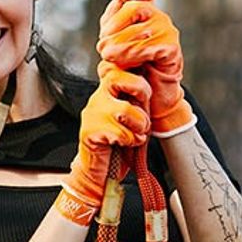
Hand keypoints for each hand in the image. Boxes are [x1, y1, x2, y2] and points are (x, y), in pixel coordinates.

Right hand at [53, 62, 150, 224]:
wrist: (100, 173)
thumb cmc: (120, 145)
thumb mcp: (133, 118)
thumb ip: (139, 102)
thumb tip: (153, 88)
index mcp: (108, 91)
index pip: (121, 68)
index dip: (139, 80)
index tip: (145, 97)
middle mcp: (98, 98)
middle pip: (120, 77)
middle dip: (140, 92)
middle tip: (143, 113)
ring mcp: (91, 114)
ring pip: (126, 110)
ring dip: (139, 126)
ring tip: (136, 136)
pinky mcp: (89, 131)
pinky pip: (120, 132)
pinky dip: (129, 141)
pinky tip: (124, 145)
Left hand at [96, 0, 195, 137]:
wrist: (152, 98)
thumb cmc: (133, 71)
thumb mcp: (115, 45)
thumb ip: (112, 25)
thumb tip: (113, 5)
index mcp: (144, 13)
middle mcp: (158, 18)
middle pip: (134, 7)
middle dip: (114, 25)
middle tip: (102, 46)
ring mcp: (168, 33)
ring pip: (140, 29)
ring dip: (119, 44)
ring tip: (107, 57)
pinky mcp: (172, 50)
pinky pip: (150, 47)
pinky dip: (133, 55)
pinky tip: (125, 64)